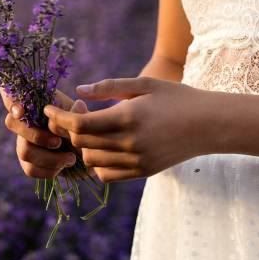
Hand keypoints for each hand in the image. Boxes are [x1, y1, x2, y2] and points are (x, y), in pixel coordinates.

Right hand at [0, 88, 80, 178]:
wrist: (88, 151)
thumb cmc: (81, 128)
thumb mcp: (82, 116)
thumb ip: (79, 112)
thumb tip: (78, 105)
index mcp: (35, 104)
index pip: (10, 96)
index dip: (10, 102)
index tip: (21, 111)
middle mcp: (24, 122)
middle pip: (12, 124)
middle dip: (36, 135)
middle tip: (58, 142)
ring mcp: (23, 142)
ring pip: (24, 150)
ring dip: (49, 158)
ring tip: (70, 158)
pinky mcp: (28, 163)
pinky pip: (30, 169)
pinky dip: (49, 170)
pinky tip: (63, 167)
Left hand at [43, 77, 211, 181]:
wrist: (209, 125)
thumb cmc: (176, 98)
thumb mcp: (144, 84)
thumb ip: (109, 87)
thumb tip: (79, 91)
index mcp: (128, 118)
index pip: (80, 124)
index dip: (59, 117)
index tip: (49, 109)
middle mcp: (130, 143)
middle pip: (81, 143)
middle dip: (69, 128)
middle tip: (78, 112)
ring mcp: (136, 161)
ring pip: (90, 161)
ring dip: (83, 146)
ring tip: (92, 129)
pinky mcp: (142, 172)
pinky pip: (105, 174)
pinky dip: (97, 163)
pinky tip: (104, 147)